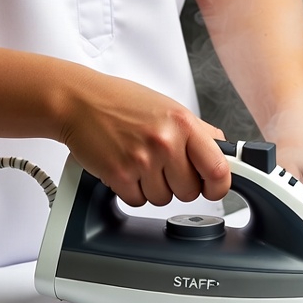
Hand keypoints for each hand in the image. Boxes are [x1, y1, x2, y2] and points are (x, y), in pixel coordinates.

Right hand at [58, 69, 230, 206]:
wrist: (78, 101)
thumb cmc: (122, 103)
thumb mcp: (169, 108)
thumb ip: (199, 132)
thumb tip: (224, 153)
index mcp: (184, 123)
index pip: (218, 169)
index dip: (219, 186)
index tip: (213, 189)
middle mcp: (165, 141)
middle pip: (190, 192)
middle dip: (178, 185)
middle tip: (162, 166)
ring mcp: (142, 159)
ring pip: (163, 200)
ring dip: (152, 188)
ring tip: (140, 162)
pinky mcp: (118, 174)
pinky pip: (137, 201)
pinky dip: (131, 190)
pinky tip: (124, 167)